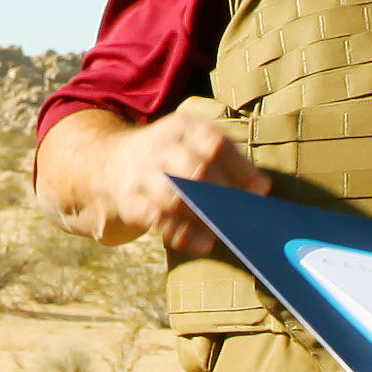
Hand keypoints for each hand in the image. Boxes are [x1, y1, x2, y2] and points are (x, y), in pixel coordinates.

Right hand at [104, 100, 271, 261]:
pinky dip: (185, 235)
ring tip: (230, 230)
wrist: (111, 162)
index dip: (241, 169)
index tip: (261, 190)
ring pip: (177, 198)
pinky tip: (207, 243)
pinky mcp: (132, 203)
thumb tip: (260, 189)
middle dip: (226, 195)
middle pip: (197, 171)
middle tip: (246, 214)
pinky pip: (160, 221)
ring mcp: (142, 175)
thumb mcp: (192, 141)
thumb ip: (228, 160)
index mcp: (182, 127)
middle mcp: (160, 148)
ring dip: (207, 217)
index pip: (215, 144)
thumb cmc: (170, 155)